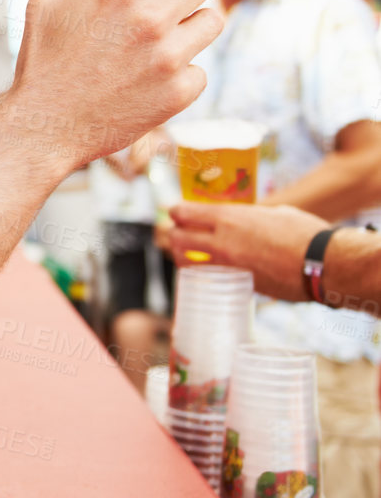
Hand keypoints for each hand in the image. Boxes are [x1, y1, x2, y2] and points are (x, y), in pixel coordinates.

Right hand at [2, 0, 219, 175]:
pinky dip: (183, 71)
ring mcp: (169, 58)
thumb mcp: (43, 0)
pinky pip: (200, 69)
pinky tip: (157, 75)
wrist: (45, 126)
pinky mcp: (179, 93)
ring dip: (195, 23)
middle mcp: (151, 18)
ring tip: (172, 33)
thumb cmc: (42, 60)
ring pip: (213, 22)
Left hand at [169, 202, 325, 299]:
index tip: (176, 212)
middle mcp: (222, 242)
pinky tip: (209, 271)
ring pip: (187, 263)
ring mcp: (228, 267)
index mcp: (230, 218)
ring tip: (189, 253)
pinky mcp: (237, 286)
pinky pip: (209, 279)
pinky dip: (203, 274)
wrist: (323, 264)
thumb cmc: (304, 233)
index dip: (176, 212)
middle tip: (179, 233)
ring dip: (183, 257)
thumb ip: (250, 217)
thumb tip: (241, 220)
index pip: (184, 213)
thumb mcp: (274, 213)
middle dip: (174, 235)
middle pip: (177, 239)